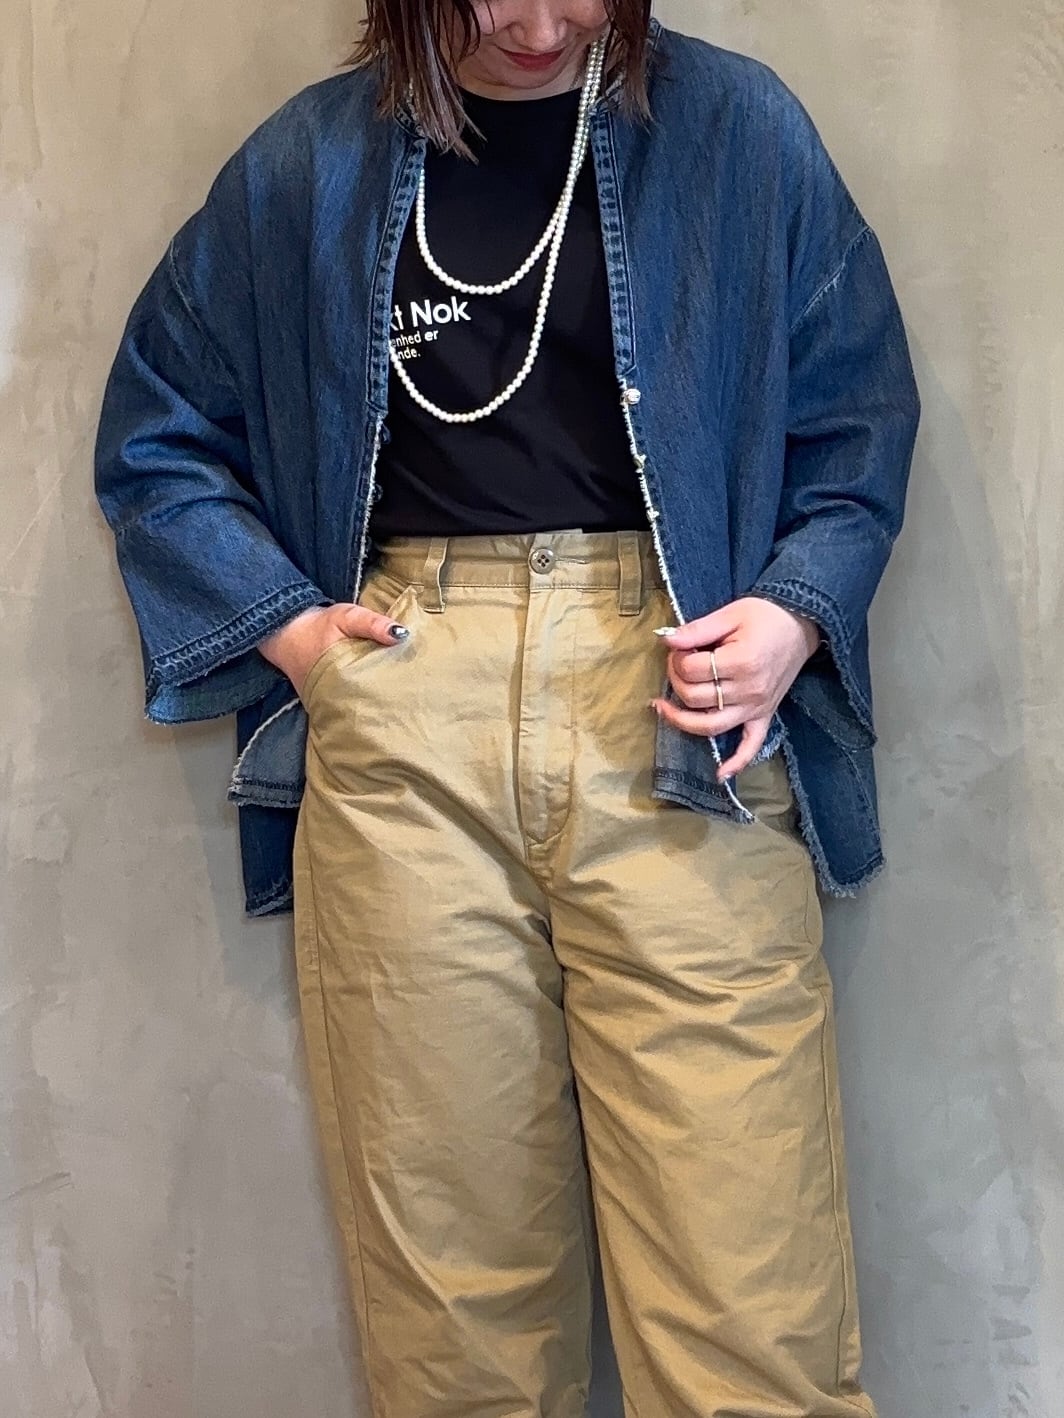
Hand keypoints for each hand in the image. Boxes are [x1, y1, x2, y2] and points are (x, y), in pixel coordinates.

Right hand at [257, 602, 408, 697]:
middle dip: (395, 702)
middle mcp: (340, 697)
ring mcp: (335, 702)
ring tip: (410, 700)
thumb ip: (372, 624)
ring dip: (384, 702)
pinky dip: (370, 699)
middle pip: (375, 705)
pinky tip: (389, 697)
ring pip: (365, 706)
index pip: (379, 694)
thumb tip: (402, 635)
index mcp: (344, 679)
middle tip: (421, 698)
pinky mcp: (332, 700)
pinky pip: (356, 703)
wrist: (282, 633)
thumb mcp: (345, 617)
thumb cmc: (317, 625)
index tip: (420, 690)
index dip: (400, 693)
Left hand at [649, 597, 820, 779]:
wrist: (802, 623)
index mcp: (740, 662)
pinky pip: (751, 745)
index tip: (678, 648)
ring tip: (662, 708)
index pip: (691, 671)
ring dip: (682, 721)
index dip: (676, 659)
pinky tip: (719, 775)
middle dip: (676, 681)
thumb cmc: (765, 615)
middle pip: (695, 698)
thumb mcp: (730, 614)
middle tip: (676, 664)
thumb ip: (697, 629)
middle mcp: (748, 691)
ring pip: (710, 726)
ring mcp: (756, 707)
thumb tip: (667, 640)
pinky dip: (736, 762)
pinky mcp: (765, 715)